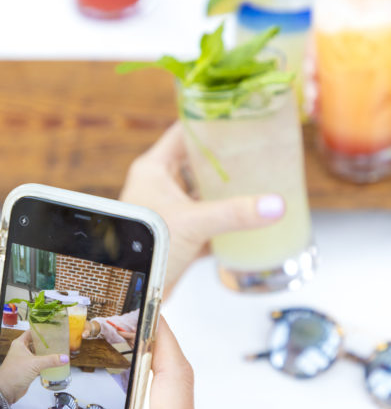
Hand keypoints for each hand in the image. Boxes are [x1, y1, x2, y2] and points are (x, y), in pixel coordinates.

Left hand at [0, 330, 68, 404]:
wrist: (6, 390)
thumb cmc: (13, 373)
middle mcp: (21, 350)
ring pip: (38, 354)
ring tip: (58, 350)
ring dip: (46, 353)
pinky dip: (45, 363)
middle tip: (58, 340)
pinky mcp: (28, 370)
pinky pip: (38, 364)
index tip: (51, 328)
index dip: (41, 330)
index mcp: (20, 344)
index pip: (32, 332)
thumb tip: (64, 358)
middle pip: (36, 343)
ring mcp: (25, 360)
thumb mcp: (34, 364)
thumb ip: (51, 360)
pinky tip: (54, 363)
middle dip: (46, 342)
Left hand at [120, 122, 284, 290]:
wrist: (132, 294)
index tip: (237, 115)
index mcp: (154, 169)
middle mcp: (159, 186)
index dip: (208, 121)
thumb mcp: (194, 223)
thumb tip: (276, 204)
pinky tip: (247, 219)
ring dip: (225, 191)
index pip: (183, 132)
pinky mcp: (178, 235)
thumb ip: (236, 213)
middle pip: (197, 161)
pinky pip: (206, 220)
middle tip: (257, 148)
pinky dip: (224, 220)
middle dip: (225, 158)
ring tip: (259, 179)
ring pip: (202, 192)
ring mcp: (169, 211)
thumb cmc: (144, 249)